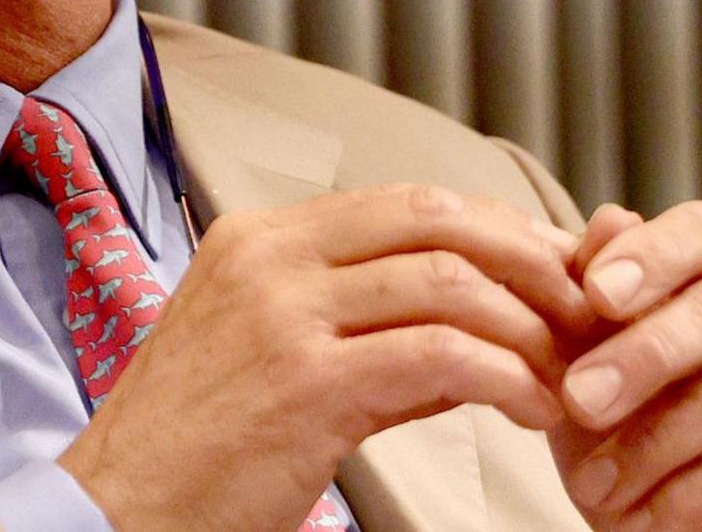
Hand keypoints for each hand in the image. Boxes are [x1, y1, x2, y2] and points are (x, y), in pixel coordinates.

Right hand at [58, 183, 602, 531]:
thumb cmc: (194, 450)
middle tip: (584, 306)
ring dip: (532, 326)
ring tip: (568, 372)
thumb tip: (474, 334)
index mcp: (259, 239)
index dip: (495, 228)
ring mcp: (285, 315)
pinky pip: (441, 356)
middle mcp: (270, 259)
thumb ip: (368, 333)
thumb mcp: (272, 360)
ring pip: (449, 282)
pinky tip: (532, 408)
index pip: (406, 201)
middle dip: (529, 257)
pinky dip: (508, 378)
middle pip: (436, 218)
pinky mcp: (307, 383)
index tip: (551, 269)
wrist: (118, 511)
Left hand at [548, 203, 701, 531]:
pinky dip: (694, 492)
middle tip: (580, 400)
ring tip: (595, 486)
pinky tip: (648, 516)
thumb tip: (609, 219)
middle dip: (644, 355)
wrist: (684, 521)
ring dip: (657, 441)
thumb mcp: (593, 360)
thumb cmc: (638, 423)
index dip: (653, 255)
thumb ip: (595, 293)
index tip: (595, 293)